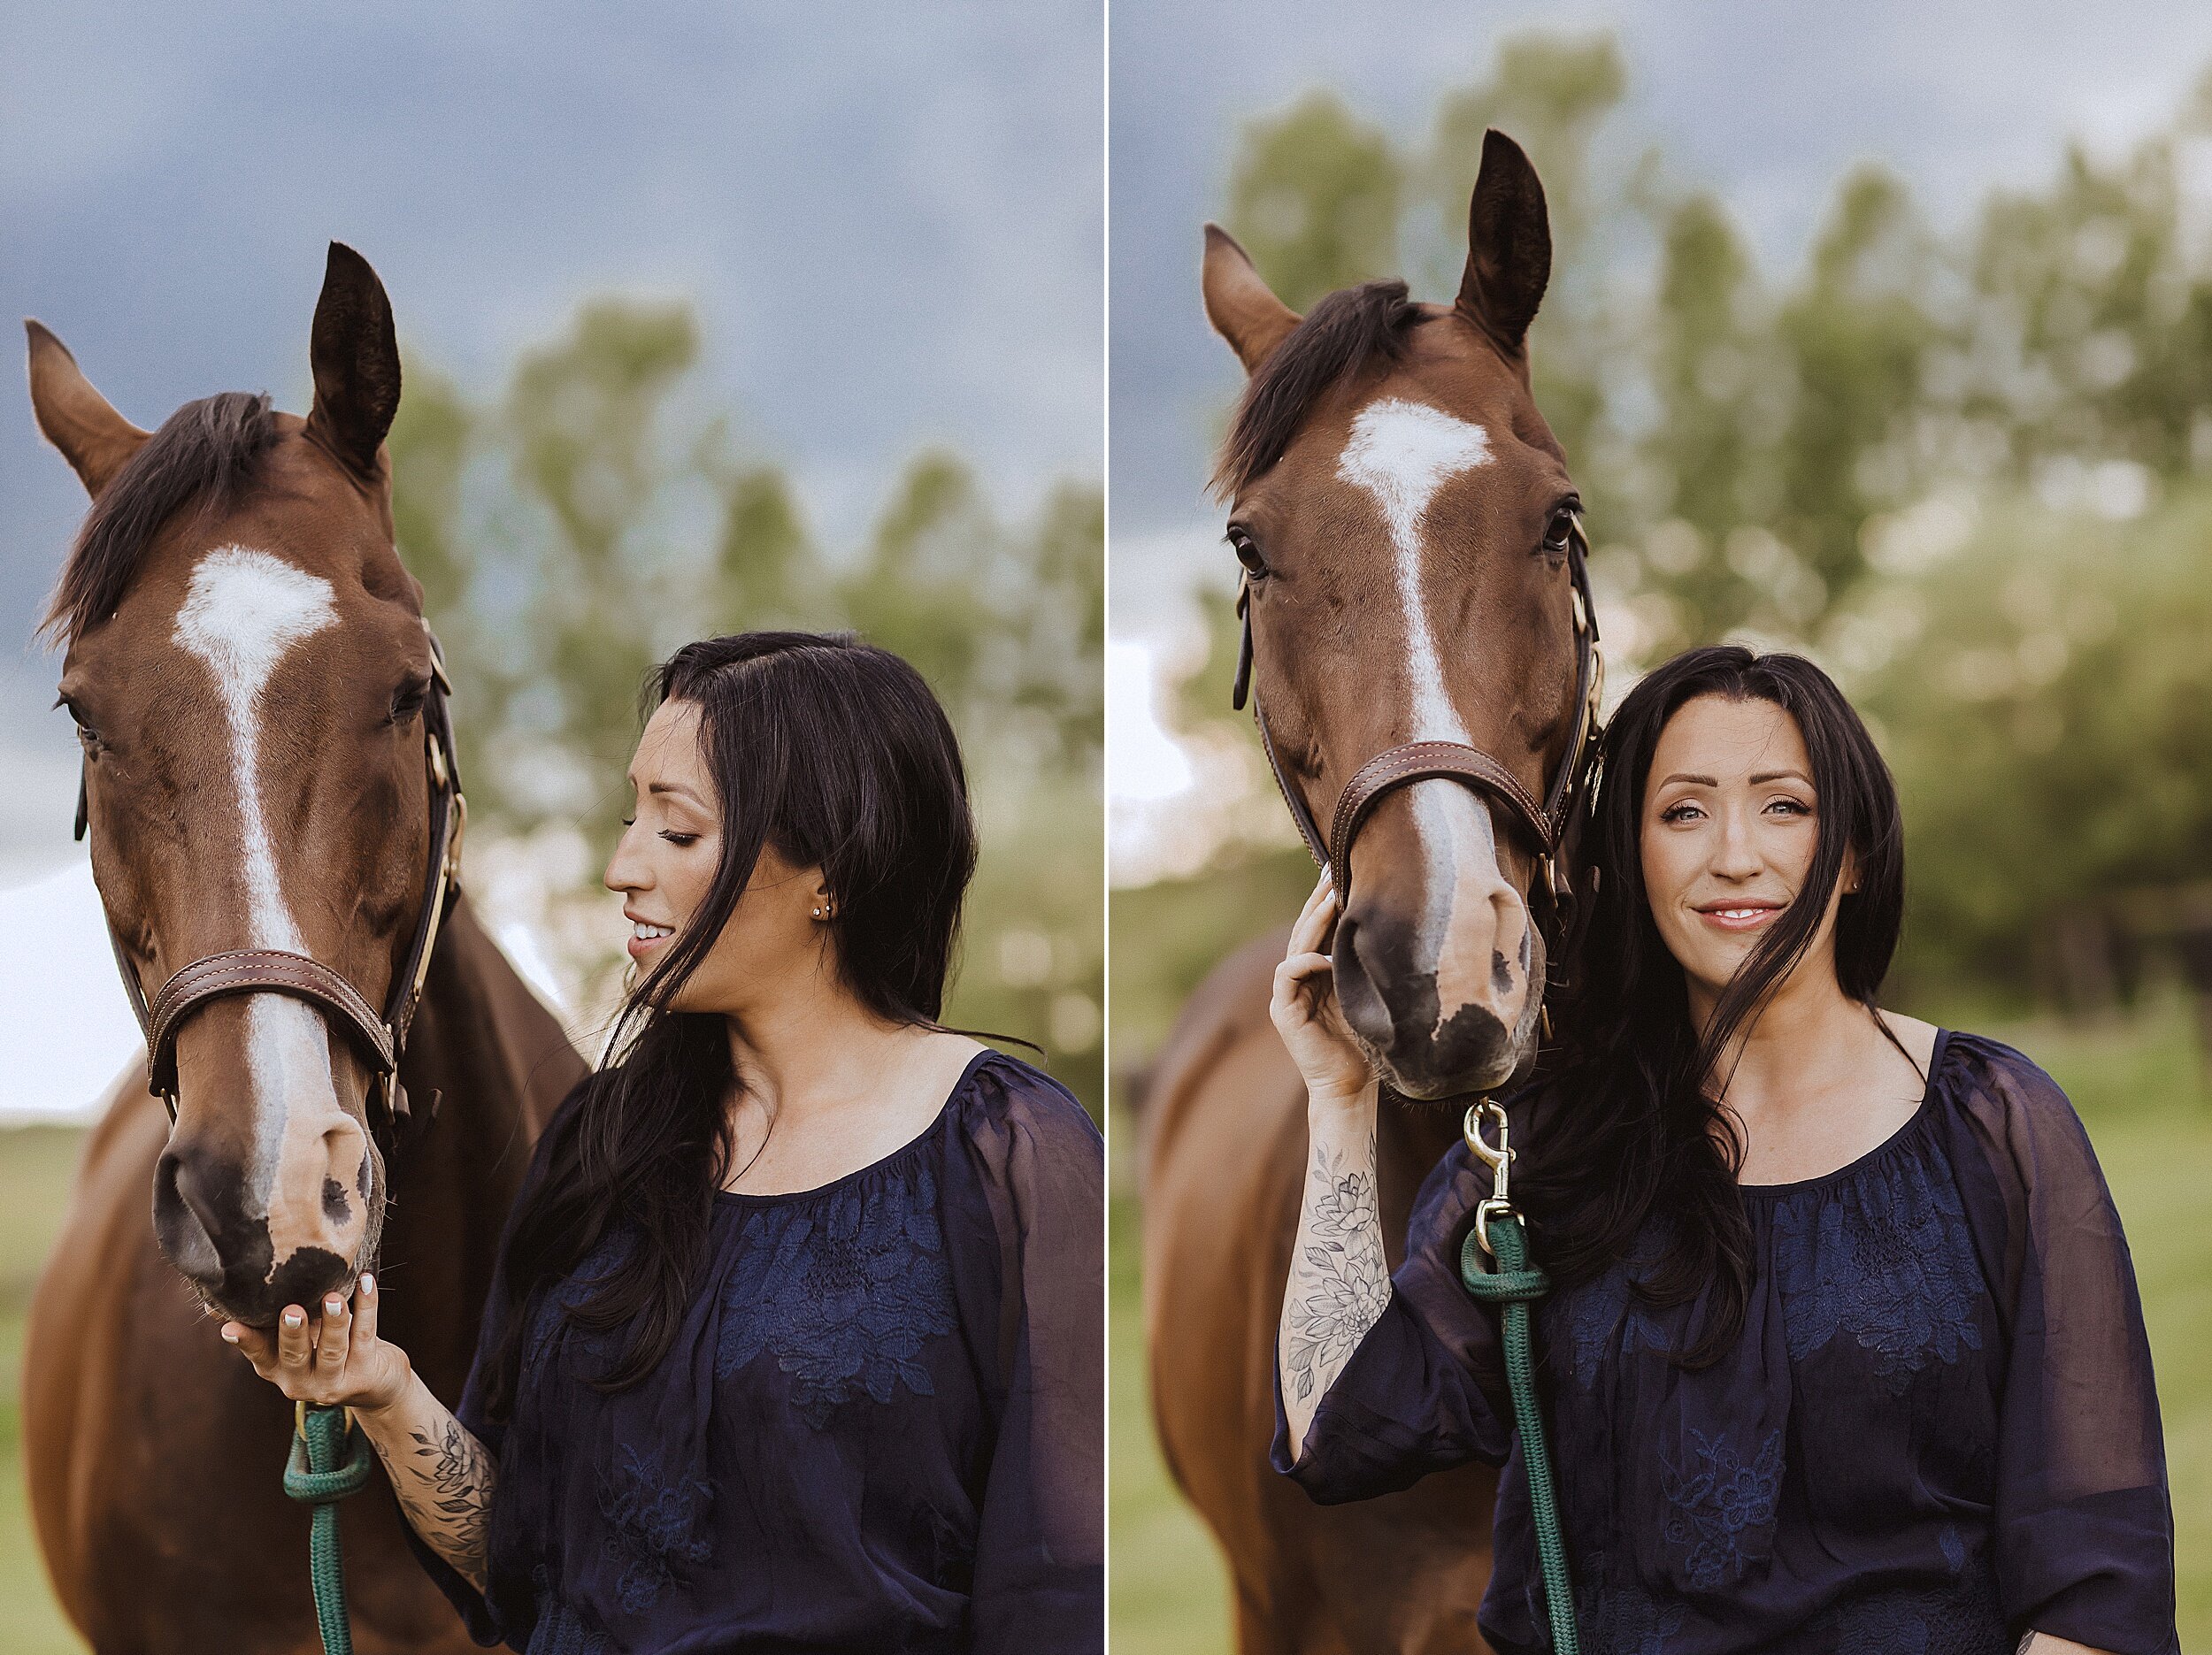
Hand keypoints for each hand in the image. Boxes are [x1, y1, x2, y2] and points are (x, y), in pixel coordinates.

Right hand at [220, 1272, 411, 1415]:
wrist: (376, 1382)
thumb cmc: (325, 1348)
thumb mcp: (296, 1338)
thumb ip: (269, 1322)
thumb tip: (217, 1303)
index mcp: (276, 1368)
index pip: (259, 1353)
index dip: (245, 1341)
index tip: (231, 1328)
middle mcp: (300, 1381)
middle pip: (295, 1356)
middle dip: (293, 1333)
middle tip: (292, 1310)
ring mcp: (333, 1382)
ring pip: (332, 1350)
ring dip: (333, 1322)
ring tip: (334, 1298)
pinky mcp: (364, 1375)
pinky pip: (365, 1336)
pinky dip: (367, 1306)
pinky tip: (366, 1283)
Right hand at [1270, 871, 1378, 1106]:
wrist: (1350, 1087)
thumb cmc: (1367, 1043)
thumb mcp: (1369, 993)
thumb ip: (1367, 964)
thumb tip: (1389, 925)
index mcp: (1319, 973)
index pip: (1319, 928)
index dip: (1328, 900)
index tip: (1343, 870)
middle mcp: (1300, 979)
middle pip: (1305, 929)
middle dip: (1318, 899)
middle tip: (1332, 869)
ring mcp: (1288, 994)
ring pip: (1296, 946)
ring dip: (1313, 920)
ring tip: (1332, 898)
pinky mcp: (1283, 1011)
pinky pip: (1287, 974)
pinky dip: (1305, 962)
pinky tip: (1326, 957)